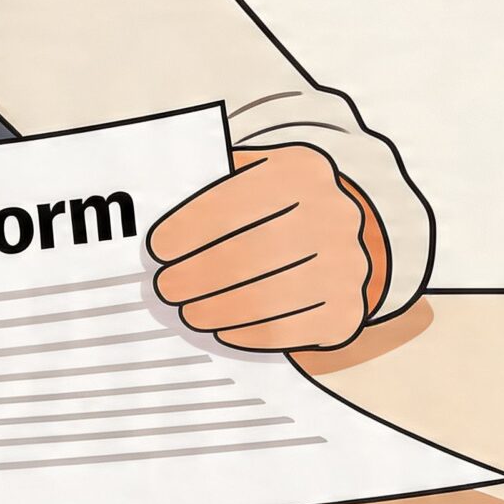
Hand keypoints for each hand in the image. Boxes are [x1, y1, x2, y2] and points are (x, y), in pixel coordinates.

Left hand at [147, 143, 381, 351]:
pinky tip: (222, 328)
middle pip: (249, 254)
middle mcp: (333, 215)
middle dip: (197, 275)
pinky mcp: (347, 312)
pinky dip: (247, 332)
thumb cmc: (274, 206)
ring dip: (216, 308)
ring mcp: (347, 266)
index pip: (236, 201)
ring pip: (267, 297)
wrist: (336, 237)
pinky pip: (288, 330)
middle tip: (166, 287)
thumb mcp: (251, 176)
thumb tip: (156, 214)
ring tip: (189, 312)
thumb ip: (209, 188)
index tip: (158, 250)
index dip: (190, 229)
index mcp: (301, 171)